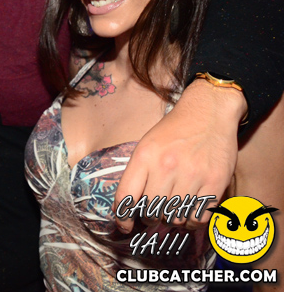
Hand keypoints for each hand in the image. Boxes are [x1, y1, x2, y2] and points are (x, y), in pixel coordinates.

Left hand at [114, 80, 243, 231]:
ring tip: (173, 209)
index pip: (126, 197)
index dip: (122, 218)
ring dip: (172, 219)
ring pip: (175, 218)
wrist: (208, 111)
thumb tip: (126, 207)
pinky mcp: (215, 182)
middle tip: (154, 213)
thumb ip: (137, 173)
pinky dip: (192, 222)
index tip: (124, 225)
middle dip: (150, 218)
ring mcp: (192, 175)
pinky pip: (199, 217)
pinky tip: (190, 212)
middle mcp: (166, 166)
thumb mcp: (146, 145)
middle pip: (151, 212)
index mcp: (144, 156)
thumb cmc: (174, 130)